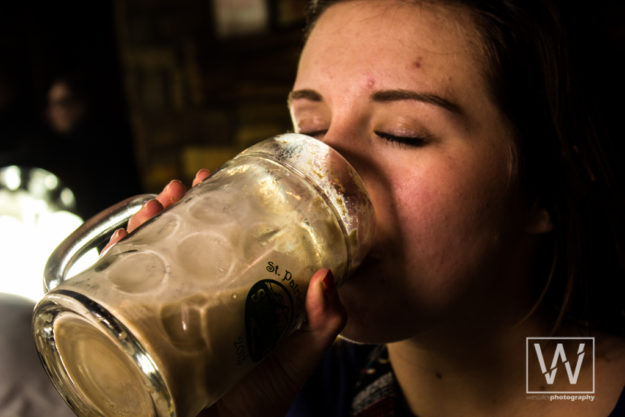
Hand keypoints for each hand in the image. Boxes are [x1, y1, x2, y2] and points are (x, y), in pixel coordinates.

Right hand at [104, 169, 346, 416]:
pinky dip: (112, 267)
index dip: (211, 208)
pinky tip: (120, 244)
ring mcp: (163, 318)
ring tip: (151, 206)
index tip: (212, 179)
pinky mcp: (137, 339)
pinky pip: (116, 297)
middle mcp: (193, 301)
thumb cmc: (260, 404)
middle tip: (175, 188)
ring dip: (142, 228)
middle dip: (172, 210)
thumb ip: (322, 322)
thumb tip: (327, 277)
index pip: (216, 241)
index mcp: (229, 296)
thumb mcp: (298, 356)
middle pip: (178, 243)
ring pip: (145, 262)